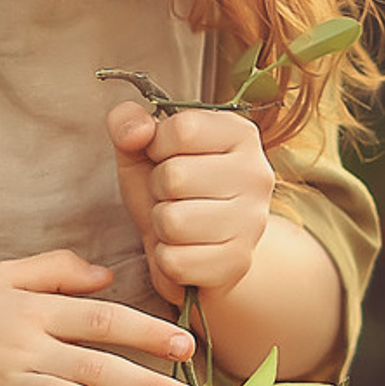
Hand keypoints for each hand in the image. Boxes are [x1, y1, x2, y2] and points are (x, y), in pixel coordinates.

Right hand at [0, 250, 198, 385]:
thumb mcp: (5, 275)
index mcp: (35, 308)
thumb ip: (58, 268)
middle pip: (96, 363)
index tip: (183, 344)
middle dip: (146, 381)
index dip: (144, 331)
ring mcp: (9, 384)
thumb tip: (108, 277)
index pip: (101, 318)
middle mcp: (27, 344)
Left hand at [109, 102, 275, 306]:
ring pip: (173, 222)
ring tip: (178, 219)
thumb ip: (127, 121)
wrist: (194, 244)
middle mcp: (257, 174)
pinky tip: (184, 248)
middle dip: (158, 188)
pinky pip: (175, 261)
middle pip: (175, 177)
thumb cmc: (168, 186)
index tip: (166, 157)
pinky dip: (166, 258)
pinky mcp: (238, 264)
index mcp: (239, 133)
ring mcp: (253, 222)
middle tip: (173, 194)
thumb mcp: (141, 146)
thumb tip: (138, 133)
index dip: (157, 146)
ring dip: (160, 224)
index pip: (183, 129)